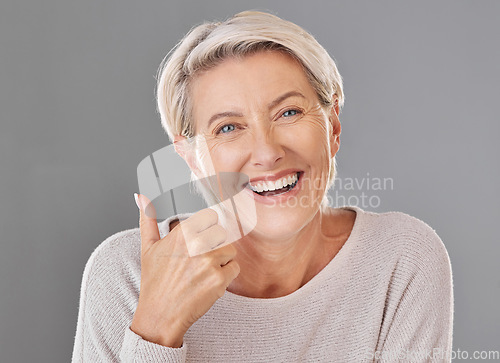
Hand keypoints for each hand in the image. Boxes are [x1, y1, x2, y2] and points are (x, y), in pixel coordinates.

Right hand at [130, 194, 239, 347]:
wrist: (160, 315)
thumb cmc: (155, 283)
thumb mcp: (147, 248)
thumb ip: (147, 219)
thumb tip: (141, 197)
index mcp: (182, 232)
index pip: (210, 216)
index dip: (207, 229)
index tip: (201, 241)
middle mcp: (197, 244)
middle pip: (222, 233)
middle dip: (215, 246)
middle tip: (200, 261)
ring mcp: (209, 262)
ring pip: (230, 250)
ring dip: (222, 261)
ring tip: (203, 272)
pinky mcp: (219, 280)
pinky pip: (234, 268)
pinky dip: (226, 276)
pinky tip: (208, 282)